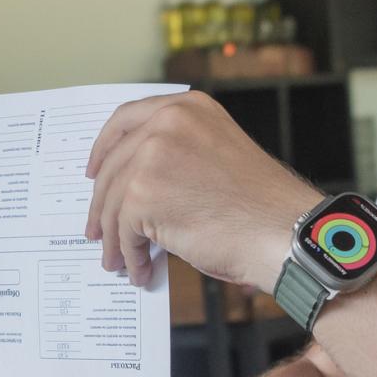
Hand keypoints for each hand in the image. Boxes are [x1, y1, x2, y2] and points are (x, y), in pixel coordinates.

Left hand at [85, 92, 319, 288]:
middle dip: (102, 203)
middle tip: (98, 230)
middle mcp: (168, 121)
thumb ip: (177, 154)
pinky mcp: (142, 193)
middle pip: (113, 165)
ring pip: (112, 200)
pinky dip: (129, 254)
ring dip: (114, 236)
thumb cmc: (260, 206)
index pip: (127, 119)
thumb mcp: (217, 155)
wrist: (283, 232)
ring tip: (118, 260)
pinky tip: (140, 269)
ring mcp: (153, 154)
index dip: (104, 148)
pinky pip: (123, 230)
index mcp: (187, 107)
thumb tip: (135, 187)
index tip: (93, 172)